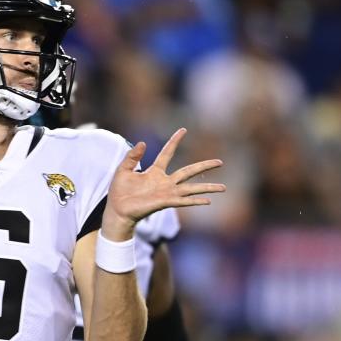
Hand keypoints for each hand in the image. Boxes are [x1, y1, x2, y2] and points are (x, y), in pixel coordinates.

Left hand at [102, 128, 224, 239]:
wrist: (117, 210)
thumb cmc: (119, 192)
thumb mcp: (123, 169)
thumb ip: (132, 156)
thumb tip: (143, 143)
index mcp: (154, 171)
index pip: (168, 153)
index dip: (175, 141)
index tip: (183, 129)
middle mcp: (164, 182)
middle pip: (189, 171)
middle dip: (204, 166)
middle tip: (220, 162)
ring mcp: (167, 193)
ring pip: (192, 188)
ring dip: (207, 188)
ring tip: (223, 187)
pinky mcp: (165, 202)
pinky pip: (183, 201)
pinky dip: (195, 201)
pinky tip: (208, 201)